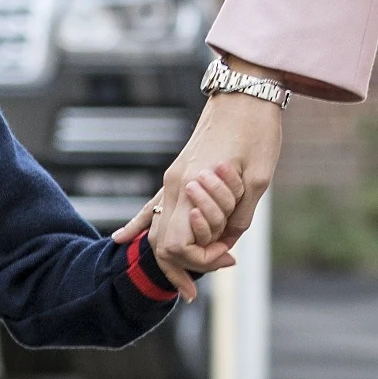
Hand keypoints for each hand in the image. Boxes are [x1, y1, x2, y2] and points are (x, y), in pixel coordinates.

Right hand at [113, 76, 282, 297]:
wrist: (244, 93)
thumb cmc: (256, 131)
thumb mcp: (258, 179)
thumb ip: (239, 215)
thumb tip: (226, 242)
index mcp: (191, 186)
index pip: (179, 243)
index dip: (201, 260)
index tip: (227, 258)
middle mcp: (174, 185)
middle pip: (161, 242)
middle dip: (180, 268)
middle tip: (199, 286)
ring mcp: (171, 179)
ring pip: (155, 228)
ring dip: (166, 256)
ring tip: (180, 282)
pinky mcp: (176, 173)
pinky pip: (149, 206)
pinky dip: (136, 226)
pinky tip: (119, 239)